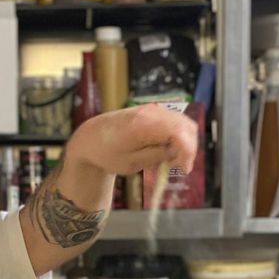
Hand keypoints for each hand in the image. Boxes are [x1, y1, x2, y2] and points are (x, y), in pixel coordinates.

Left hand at [65, 103, 196, 178]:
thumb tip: (180, 154)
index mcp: (144, 124)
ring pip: (183, 123)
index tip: (184, 169)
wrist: (91, 139)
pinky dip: (177, 137)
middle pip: (185, 126)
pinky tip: (167, 151)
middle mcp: (151, 112)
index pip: (179, 132)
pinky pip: (175, 122)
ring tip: (172, 160)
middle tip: (179, 167)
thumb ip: (158, 156)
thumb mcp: (132, 162)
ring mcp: (153, 109)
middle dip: (188, 148)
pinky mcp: (153, 111)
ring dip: (184, 142)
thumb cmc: (107, 153)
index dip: (187, 152)